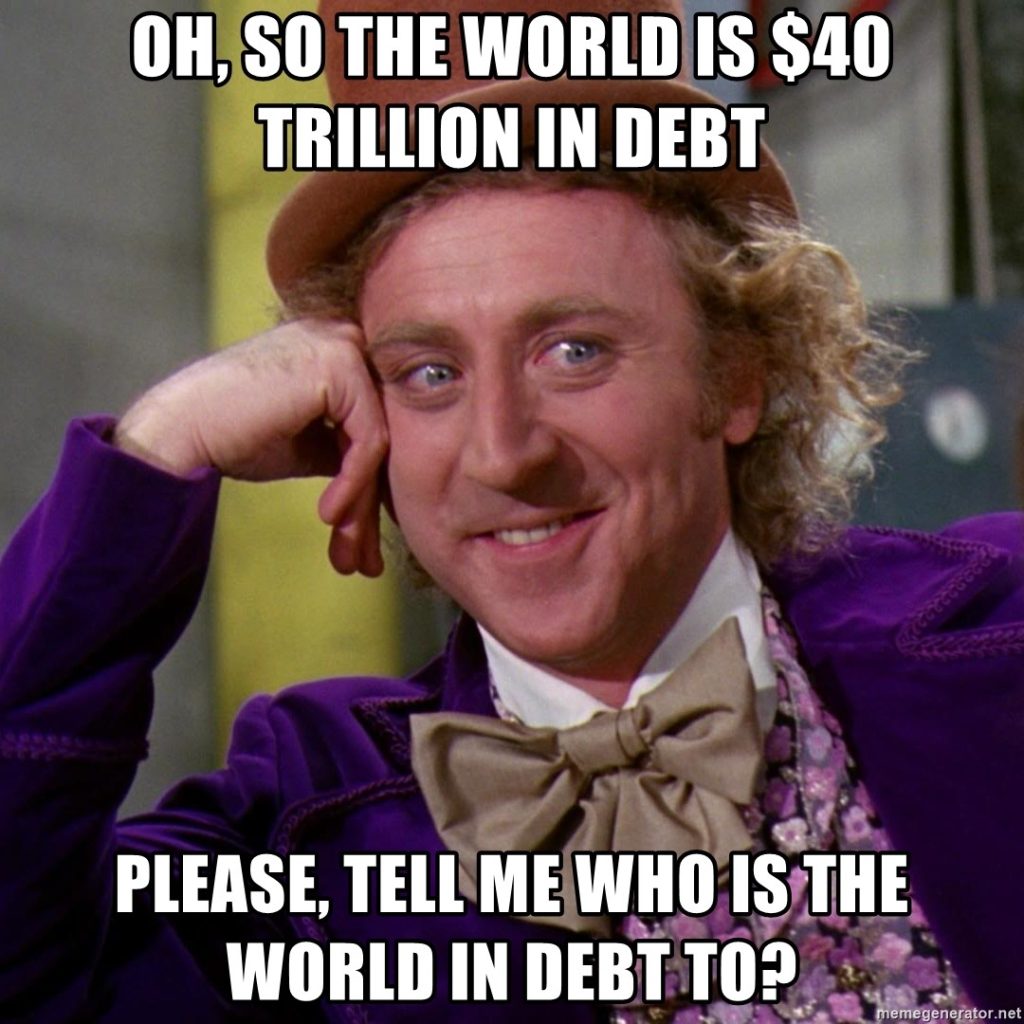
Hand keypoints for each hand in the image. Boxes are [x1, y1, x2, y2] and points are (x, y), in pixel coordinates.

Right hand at [115, 321, 387, 575]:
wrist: (179, 430)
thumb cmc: (234, 436)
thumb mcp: (307, 444)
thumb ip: (348, 448)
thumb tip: (388, 485)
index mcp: (338, 350)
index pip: (373, 426)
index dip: (369, 490)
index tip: (360, 544)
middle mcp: (345, 338)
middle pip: (381, 435)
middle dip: (370, 508)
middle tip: (362, 564)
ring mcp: (344, 346)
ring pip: (379, 444)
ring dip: (361, 508)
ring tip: (345, 555)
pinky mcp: (340, 363)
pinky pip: (368, 440)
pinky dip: (353, 484)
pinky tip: (329, 516)